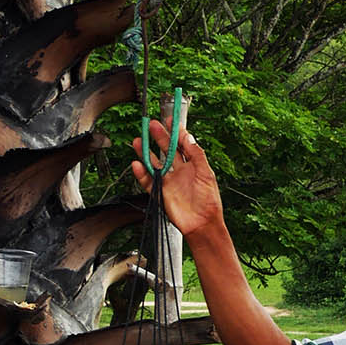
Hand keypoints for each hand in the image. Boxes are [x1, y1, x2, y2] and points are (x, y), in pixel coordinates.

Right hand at [131, 119, 223, 240]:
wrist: (202, 224)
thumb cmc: (208, 201)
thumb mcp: (206, 174)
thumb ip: (197, 154)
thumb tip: (189, 137)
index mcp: (193, 165)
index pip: (182, 144)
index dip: (176, 132)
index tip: (170, 120)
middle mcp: (179, 172)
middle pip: (166, 150)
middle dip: (159, 137)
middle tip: (152, 125)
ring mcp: (169, 181)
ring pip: (154, 163)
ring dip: (146, 152)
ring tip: (139, 140)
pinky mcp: (160, 193)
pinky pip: (148, 181)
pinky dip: (141, 173)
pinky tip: (137, 164)